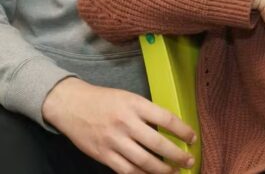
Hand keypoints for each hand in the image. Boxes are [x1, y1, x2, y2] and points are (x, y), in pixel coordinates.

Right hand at [42, 77, 194, 173]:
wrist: (71, 105)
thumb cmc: (103, 100)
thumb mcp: (128, 97)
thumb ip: (145, 112)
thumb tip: (167, 129)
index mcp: (134, 105)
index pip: (165, 119)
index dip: (182, 130)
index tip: (192, 137)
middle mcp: (125, 123)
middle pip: (158, 144)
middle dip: (177, 155)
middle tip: (189, 161)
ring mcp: (114, 141)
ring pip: (144, 162)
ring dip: (162, 170)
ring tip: (173, 172)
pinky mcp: (104, 155)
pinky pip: (127, 170)